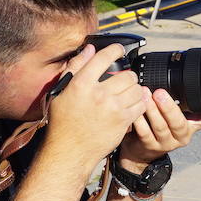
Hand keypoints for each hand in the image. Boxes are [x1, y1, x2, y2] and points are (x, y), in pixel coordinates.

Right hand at [45, 45, 150, 172]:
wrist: (69, 151)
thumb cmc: (63, 122)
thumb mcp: (60, 92)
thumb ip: (75, 68)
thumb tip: (89, 49)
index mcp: (81, 84)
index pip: (103, 57)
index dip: (115, 50)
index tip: (119, 50)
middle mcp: (98, 94)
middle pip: (126, 74)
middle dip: (127, 75)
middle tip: (124, 80)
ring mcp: (112, 108)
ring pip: (136, 89)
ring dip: (134, 89)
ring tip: (127, 94)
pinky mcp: (123, 121)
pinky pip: (140, 105)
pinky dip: (138, 104)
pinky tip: (131, 106)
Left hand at [116, 91, 200, 170]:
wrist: (141, 150)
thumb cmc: (163, 126)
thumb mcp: (184, 116)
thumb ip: (198, 106)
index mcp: (193, 126)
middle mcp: (180, 137)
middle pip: (177, 123)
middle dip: (169, 108)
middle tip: (160, 92)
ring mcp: (163, 143)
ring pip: (158, 127)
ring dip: (151, 111)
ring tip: (145, 95)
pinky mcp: (147, 146)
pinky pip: (142, 132)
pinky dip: (138, 119)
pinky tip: (135, 109)